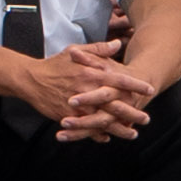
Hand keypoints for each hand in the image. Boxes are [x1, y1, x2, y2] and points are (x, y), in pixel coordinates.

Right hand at [32, 41, 149, 143]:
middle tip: (146, 118)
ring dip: (119, 128)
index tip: (149, 89)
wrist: (30, 79)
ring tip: (133, 133)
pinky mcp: (68, 117)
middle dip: (132, 112)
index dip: (135, 85)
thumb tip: (118, 44)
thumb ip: (99, 49)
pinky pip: (86, 128)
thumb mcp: (76, 51)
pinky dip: (97, 134)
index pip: (118, 79)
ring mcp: (78, 106)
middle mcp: (86, 90)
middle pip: (115, 104)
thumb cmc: (55, 64)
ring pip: (103, 120)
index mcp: (90, 73)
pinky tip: (108, 137)